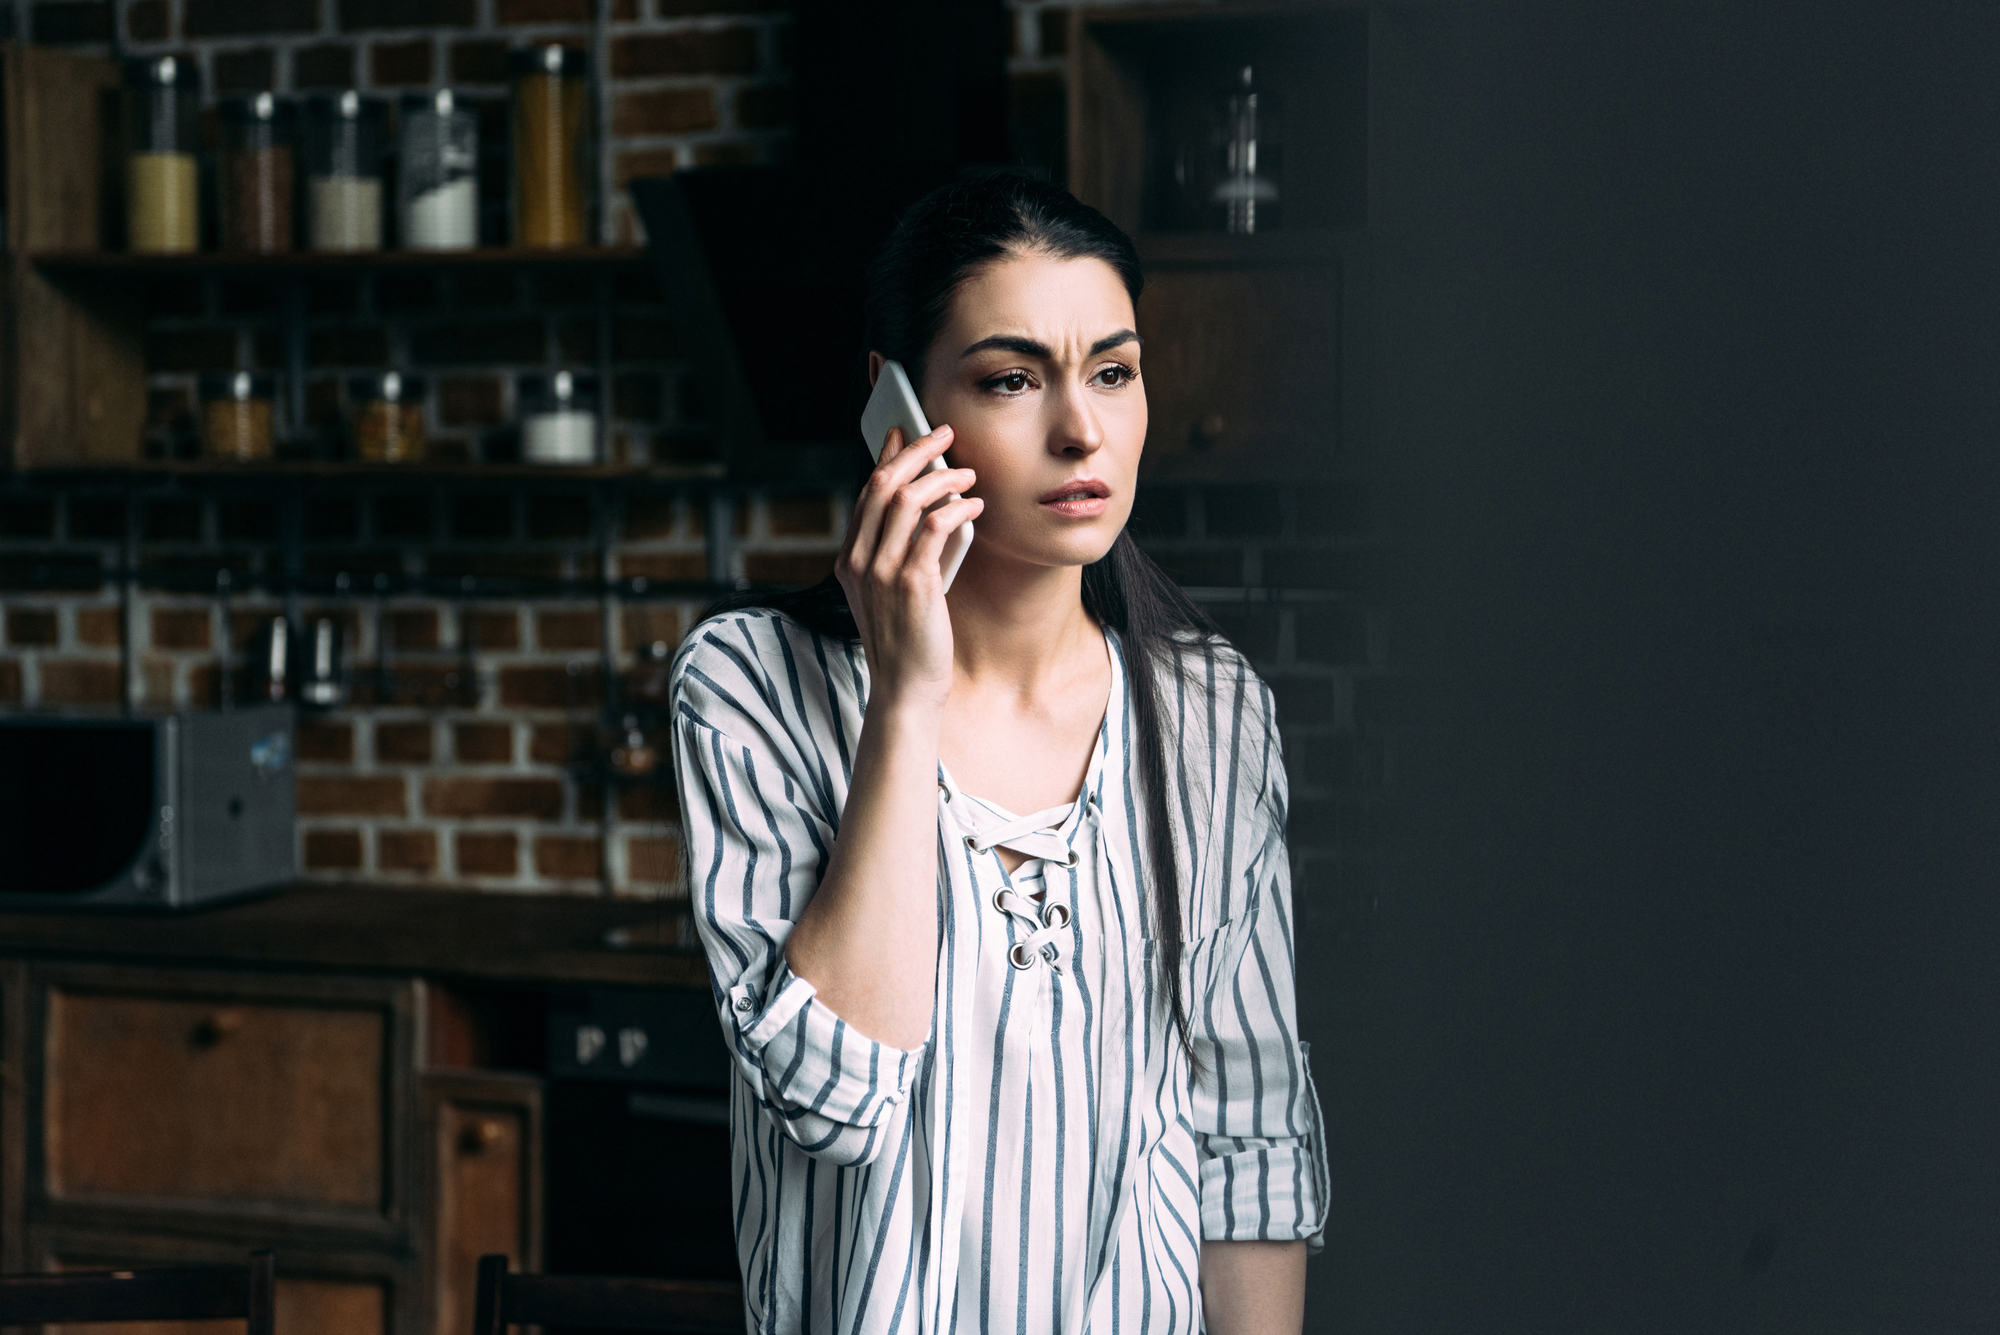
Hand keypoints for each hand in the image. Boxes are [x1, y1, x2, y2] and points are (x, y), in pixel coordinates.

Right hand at [836, 424, 983, 711]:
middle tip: (944, 433)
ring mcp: (880, 573)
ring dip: (942, 478)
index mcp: (849, 561)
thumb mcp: (901, 587)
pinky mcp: (911, 585)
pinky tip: (975, 506)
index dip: (887, 458)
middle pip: (881, 484)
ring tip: (968, 475)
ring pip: (906, 499)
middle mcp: (858, 562)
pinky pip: (933, 527)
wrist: (907, 688)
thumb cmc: (912, 638)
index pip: (865, 493)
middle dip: (915, 451)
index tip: (905, 433)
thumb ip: (909, 548)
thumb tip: (940, 503)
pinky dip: (956, 508)